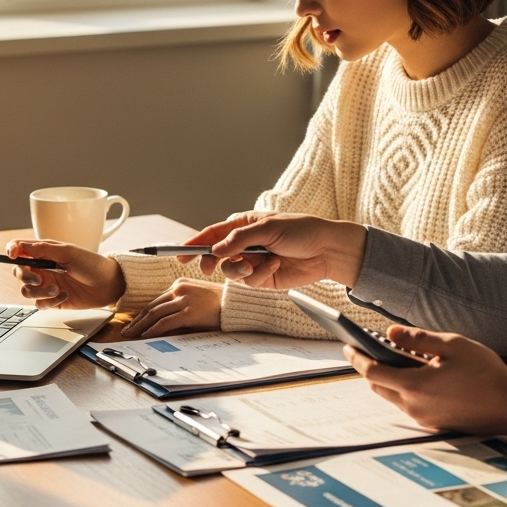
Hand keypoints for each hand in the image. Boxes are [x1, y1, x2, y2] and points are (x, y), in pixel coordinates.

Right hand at [5, 240, 124, 308]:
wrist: (109, 285)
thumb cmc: (92, 264)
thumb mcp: (69, 252)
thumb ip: (45, 249)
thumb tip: (23, 246)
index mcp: (45, 253)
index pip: (20, 250)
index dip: (12, 251)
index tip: (12, 254)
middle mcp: (43, 268)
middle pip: (19, 272)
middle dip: (24, 276)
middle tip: (39, 278)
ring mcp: (47, 285)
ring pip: (26, 290)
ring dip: (38, 291)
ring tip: (56, 289)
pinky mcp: (53, 301)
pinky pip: (39, 304)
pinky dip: (50, 301)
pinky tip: (65, 295)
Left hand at [121, 278, 221, 337]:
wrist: (236, 305)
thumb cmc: (220, 304)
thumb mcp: (197, 300)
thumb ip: (180, 307)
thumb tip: (164, 323)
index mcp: (181, 284)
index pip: (157, 300)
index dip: (144, 312)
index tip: (136, 321)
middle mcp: (179, 289)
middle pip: (152, 307)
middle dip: (138, 320)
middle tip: (128, 329)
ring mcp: (183, 300)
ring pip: (155, 314)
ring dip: (141, 326)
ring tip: (132, 334)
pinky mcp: (188, 312)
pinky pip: (165, 322)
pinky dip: (153, 329)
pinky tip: (146, 335)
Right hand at [176, 211, 367, 289]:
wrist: (327, 251)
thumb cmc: (302, 230)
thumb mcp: (269, 228)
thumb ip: (240, 239)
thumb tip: (217, 249)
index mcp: (243, 225)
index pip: (212, 233)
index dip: (194, 243)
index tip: (179, 253)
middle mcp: (245, 244)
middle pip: (215, 254)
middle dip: (210, 261)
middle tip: (207, 267)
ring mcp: (253, 262)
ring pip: (230, 271)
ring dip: (241, 269)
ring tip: (258, 264)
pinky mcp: (263, 278)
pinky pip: (249, 281)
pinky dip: (260, 275)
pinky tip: (275, 266)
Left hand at [347, 326, 506, 435]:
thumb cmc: (485, 373)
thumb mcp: (452, 345)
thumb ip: (418, 339)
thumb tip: (389, 333)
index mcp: (415, 385)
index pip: (373, 371)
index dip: (357, 358)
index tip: (347, 346)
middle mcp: (414, 406)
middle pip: (379, 386)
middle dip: (369, 368)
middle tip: (363, 350)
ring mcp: (424, 418)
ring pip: (394, 397)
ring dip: (388, 380)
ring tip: (390, 359)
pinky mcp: (435, 424)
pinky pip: (410, 405)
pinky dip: (404, 389)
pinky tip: (415, 375)